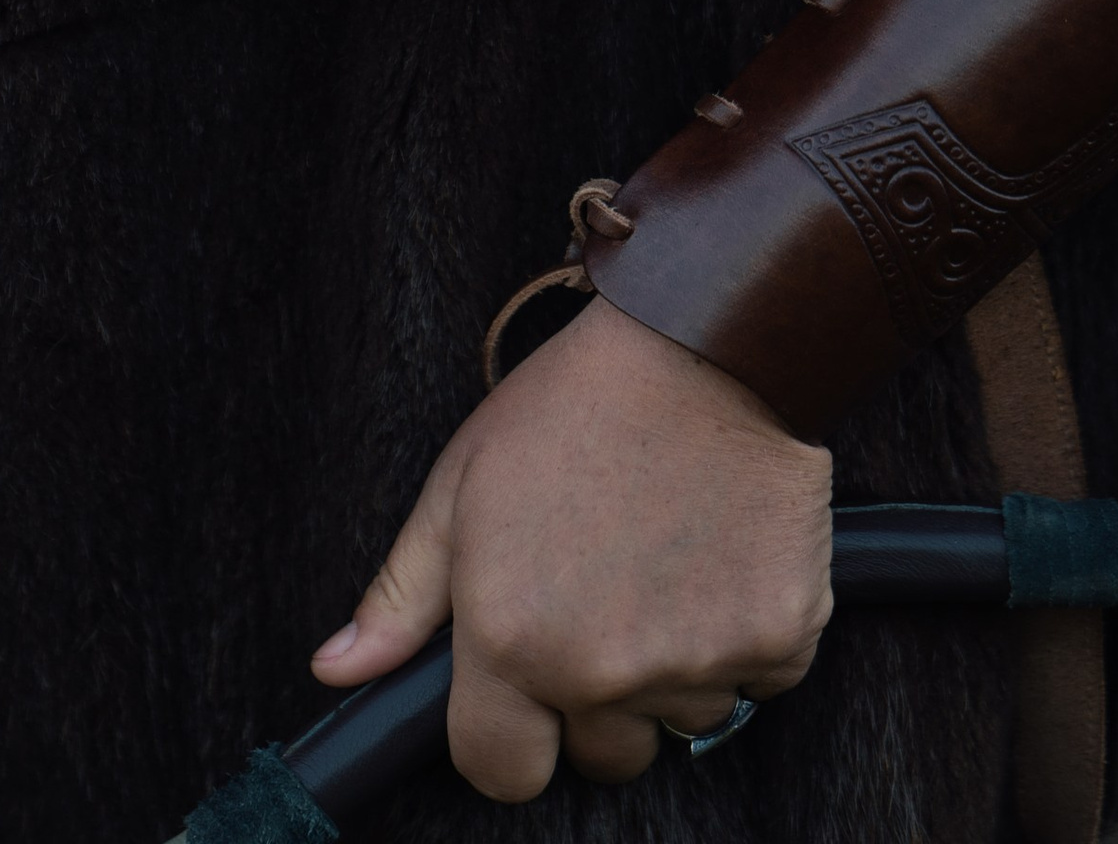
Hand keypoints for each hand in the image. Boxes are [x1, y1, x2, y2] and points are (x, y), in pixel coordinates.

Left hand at [311, 297, 831, 800]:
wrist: (704, 348)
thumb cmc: (573, 406)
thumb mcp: (460, 484)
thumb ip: (401, 596)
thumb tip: (338, 669)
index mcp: (511, 639)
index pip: (499, 770)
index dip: (505, 737)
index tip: (519, 691)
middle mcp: (602, 671)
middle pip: (599, 756)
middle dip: (593, 701)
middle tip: (598, 597)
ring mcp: (697, 665)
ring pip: (678, 717)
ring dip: (668, 666)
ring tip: (658, 558)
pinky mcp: (779, 644)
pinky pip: (753, 682)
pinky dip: (739, 636)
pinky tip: (716, 554)